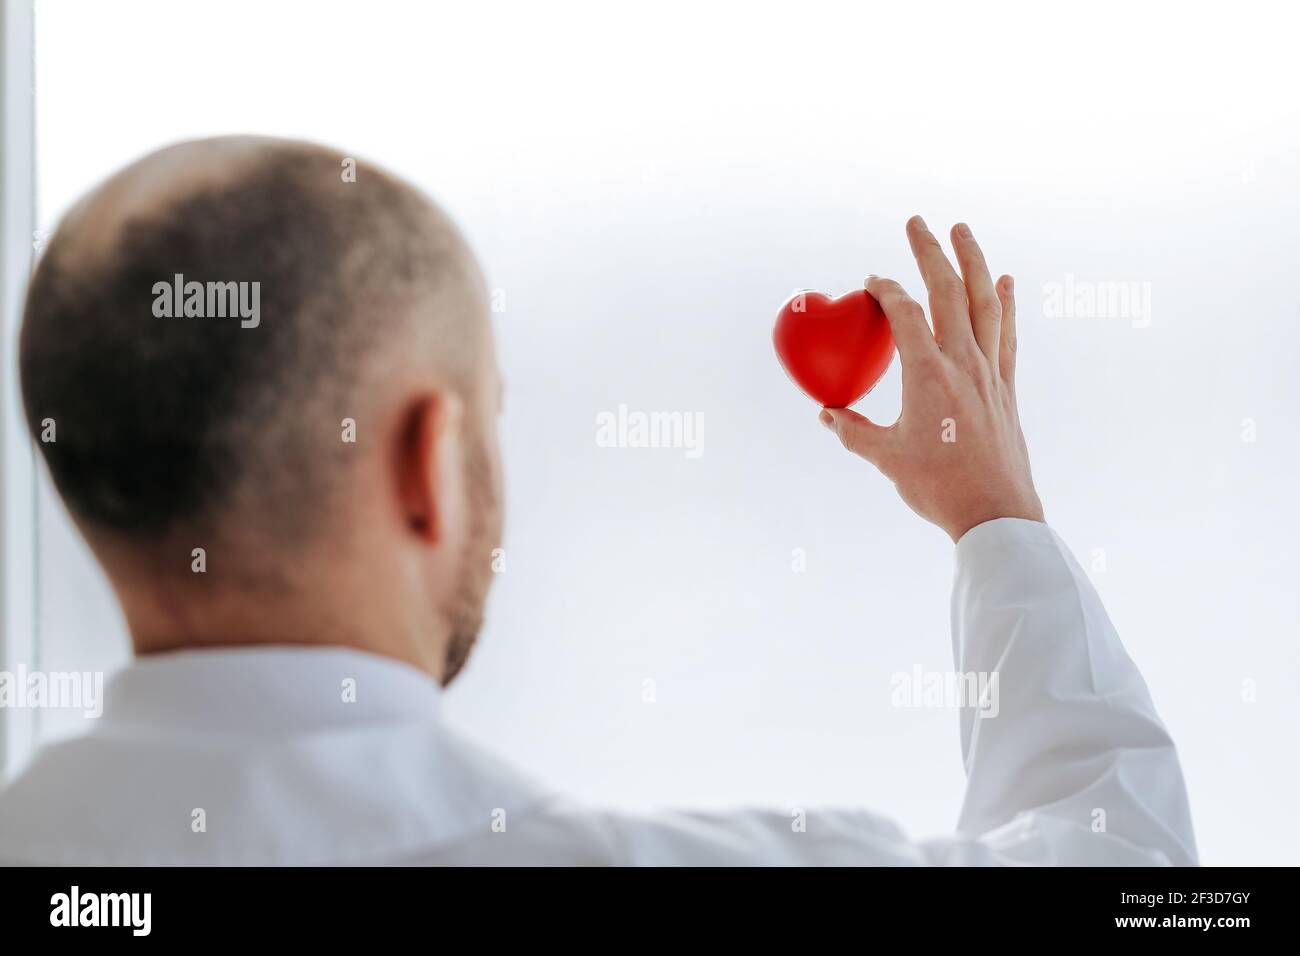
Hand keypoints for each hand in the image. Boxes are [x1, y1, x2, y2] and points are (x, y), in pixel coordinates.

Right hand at [821, 216, 1043, 542]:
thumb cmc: (938, 487)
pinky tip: (1005, 282)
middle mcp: (962, 363)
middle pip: (948, 291)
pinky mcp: (1005, 388)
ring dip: (973, 262)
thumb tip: (827, 413)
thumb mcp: (885, 458)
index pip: (905, 313)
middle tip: (917, 222)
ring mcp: (989, 372)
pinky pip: (1006, 334)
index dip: (887, 290)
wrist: (995, 512)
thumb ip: (852, 430)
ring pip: (985, 303)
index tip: (873, 282)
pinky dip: (1006, 304)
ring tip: (962, 231)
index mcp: (927, 374)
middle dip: (931, 252)